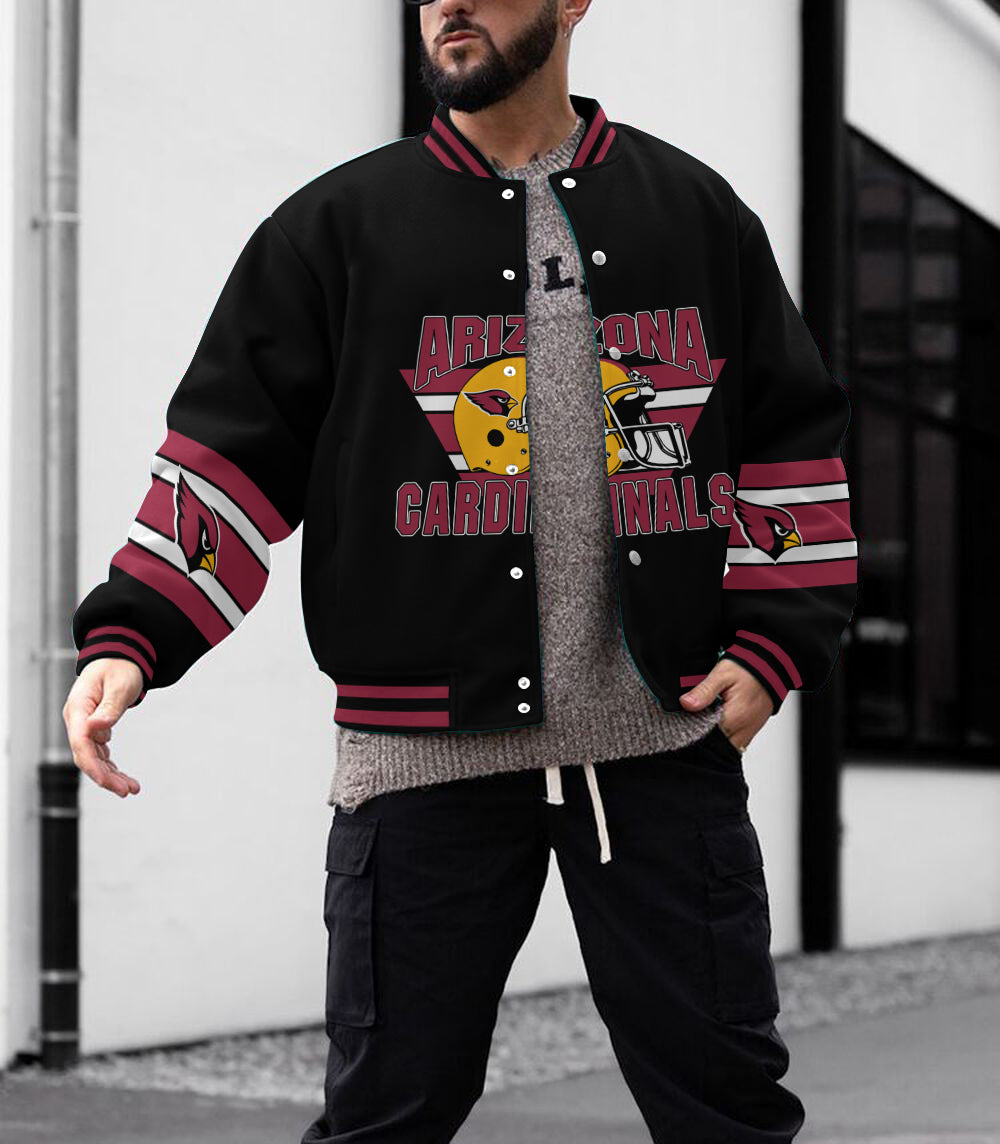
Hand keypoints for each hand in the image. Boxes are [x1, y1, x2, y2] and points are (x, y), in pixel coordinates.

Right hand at [63, 660, 143, 798]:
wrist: (120, 657)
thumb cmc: (119, 667)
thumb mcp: (119, 685)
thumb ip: (109, 707)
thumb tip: (95, 729)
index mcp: (78, 708)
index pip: (81, 744)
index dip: (93, 766)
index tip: (110, 782)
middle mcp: (77, 721)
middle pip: (85, 756)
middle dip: (105, 777)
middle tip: (128, 791)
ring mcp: (84, 727)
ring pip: (93, 759)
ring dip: (111, 776)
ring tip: (132, 789)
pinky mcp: (94, 731)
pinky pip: (100, 754)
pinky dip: (111, 767)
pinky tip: (126, 779)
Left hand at [678, 658, 772, 750]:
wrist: (771, 668)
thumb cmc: (749, 670)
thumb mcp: (722, 674)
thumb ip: (704, 691)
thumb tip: (686, 704)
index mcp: (734, 718)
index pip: (706, 736)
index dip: (692, 729)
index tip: (684, 721)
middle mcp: (743, 730)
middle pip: (716, 745)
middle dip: (702, 735)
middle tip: (696, 718)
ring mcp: (748, 733)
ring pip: (725, 747)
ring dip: (714, 738)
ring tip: (706, 720)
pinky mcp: (751, 731)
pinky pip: (734, 742)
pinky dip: (724, 736)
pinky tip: (717, 722)